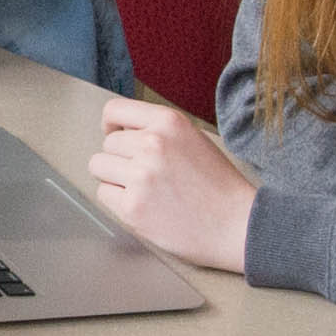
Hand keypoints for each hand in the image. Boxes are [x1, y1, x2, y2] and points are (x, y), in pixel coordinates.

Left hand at [87, 95, 258, 270]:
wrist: (236, 225)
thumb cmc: (218, 185)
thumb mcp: (193, 139)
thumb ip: (157, 131)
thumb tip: (120, 131)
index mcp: (169, 122)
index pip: (114, 110)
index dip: (111, 125)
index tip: (115, 135)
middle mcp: (152, 144)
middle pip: (107, 144)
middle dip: (120, 158)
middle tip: (146, 175)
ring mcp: (140, 176)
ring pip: (98, 167)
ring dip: (115, 178)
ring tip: (143, 190)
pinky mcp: (132, 207)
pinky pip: (104, 194)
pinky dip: (118, 201)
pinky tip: (145, 206)